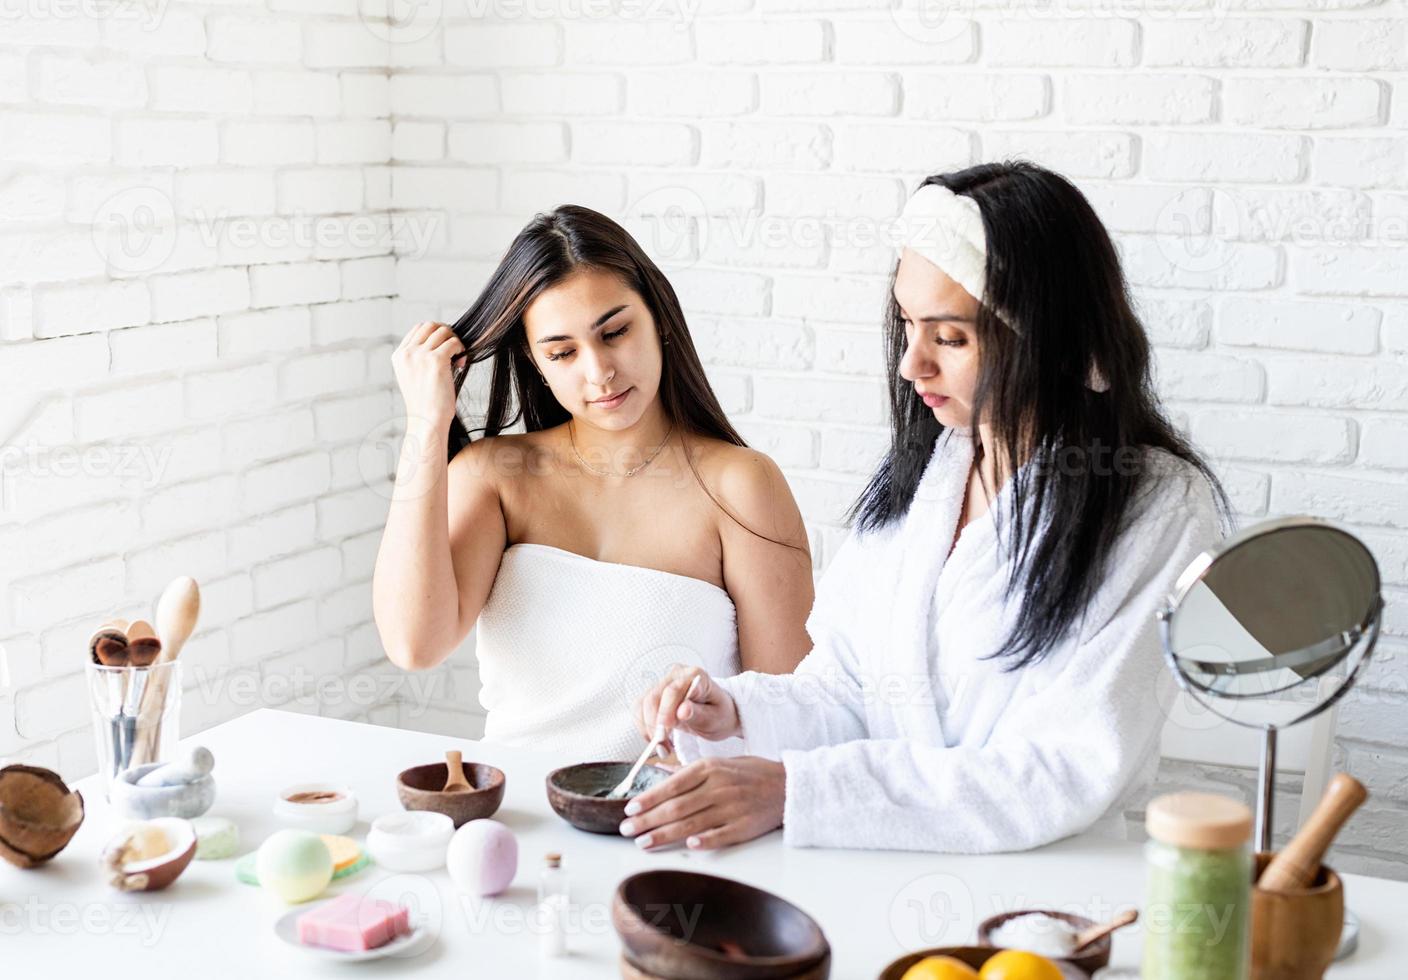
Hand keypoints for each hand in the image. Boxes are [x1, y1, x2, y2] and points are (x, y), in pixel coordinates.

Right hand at [392, 321, 466, 429]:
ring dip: (455, 341)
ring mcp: (420, 356)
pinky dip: (461, 350)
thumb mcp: (414, 376)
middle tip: (454, 348)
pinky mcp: (436, 361)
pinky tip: (461, 364)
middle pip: (430, 325)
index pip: (418, 328)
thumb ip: (420, 357)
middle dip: (446, 332)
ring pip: (444, 331)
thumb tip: (443, 338)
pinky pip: (454, 342)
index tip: (444, 347)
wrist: (427, 421)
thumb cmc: (426, 403)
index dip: (435, 333)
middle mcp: (407, 353)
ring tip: (458, 359)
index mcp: (399, 356)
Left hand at [618, 756, 784, 850]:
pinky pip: (719, 836)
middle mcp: (718, 787)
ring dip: (664, 835)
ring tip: (643, 842)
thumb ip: (688, 771)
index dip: (648, 799)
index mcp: (710, 768)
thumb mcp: (720, 762)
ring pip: (691, 824)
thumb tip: (658, 770)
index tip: (629, 809)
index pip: (672, 785)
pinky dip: (703, 841)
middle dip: (648, 820)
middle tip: (627, 830)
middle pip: (676, 807)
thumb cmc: (750, 773)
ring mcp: (731, 808)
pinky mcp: (743, 826)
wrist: (786, 785)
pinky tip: (687, 846)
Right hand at [634, 665, 739, 754]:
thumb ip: (698, 714)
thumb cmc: (719, 714)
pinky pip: (639, 710)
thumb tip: (682, 710)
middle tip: (664, 746)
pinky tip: (657, 739)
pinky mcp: (653, 695)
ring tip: (663, 747)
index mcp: (694, 675)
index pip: (673, 690)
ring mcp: (662, 684)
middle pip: (653, 697)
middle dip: (655, 725)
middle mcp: (675, 675)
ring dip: (648, 728)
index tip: (666, 731)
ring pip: (642, 704)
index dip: (666, 711)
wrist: (718, 714)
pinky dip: (644, 727)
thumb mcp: (715, 718)